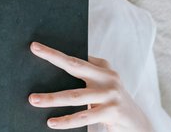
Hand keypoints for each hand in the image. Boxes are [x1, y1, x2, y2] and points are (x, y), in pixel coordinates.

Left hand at [28, 42, 151, 130]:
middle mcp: (108, 78)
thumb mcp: (103, 85)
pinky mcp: (112, 112)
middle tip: (34, 53)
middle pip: (74, 66)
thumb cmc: (112, 103)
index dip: (55, 53)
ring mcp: (110, 95)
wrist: (137, 123)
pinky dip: (66, 121)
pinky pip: (84, 117)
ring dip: (52, 98)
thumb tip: (55, 72)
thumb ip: (87, 75)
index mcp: (103, 69)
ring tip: (33, 100)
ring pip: (75, 96)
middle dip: (53, 58)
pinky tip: (52, 122)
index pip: (75, 59)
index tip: (36, 47)